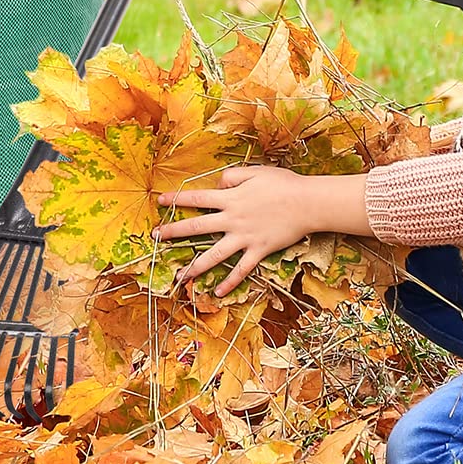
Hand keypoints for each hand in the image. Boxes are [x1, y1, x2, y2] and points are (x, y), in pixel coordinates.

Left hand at [155, 166, 314, 296]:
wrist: (306, 203)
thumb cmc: (282, 184)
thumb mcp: (255, 171)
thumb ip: (232, 176)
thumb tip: (217, 184)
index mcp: (230, 198)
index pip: (197, 198)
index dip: (176, 198)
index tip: (159, 200)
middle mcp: (232, 219)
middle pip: (197, 227)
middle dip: (174, 232)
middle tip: (156, 237)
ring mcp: (244, 238)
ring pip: (214, 255)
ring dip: (195, 266)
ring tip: (179, 276)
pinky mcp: (258, 251)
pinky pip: (241, 270)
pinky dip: (230, 282)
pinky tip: (218, 292)